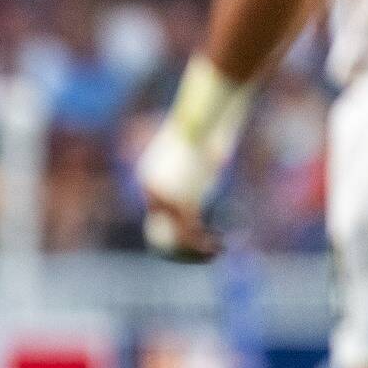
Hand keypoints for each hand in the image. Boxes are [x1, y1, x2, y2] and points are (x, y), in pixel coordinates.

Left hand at [136, 124, 219, 262]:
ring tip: (216, 252)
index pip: (156, 213)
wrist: (203, 115)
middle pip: (160, 230)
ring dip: (195, 249)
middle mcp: (151, 189)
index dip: (175, 229)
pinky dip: (204, 243)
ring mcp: (164, 197)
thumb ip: (200, 161)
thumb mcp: (199, 144)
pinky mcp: (181, 201)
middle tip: (205, 251)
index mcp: (149, 177)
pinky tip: (219, 246)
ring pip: (176, 236)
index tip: (199, 233)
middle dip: (183, 246)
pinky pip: (191, 232)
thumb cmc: (206, 123)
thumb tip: (216, 162)